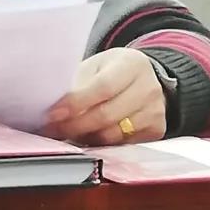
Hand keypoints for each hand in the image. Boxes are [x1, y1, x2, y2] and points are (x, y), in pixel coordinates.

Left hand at [41, 48, 166, 145]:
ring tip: (66, 132)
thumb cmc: (113, 70)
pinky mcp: (156, 130)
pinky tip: (87, 136)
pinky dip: (101, 143)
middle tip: (53, 128)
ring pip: (113, 134)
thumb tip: (54, 105)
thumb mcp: (96, 66)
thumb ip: (78, 83)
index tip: (53, 113)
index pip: (102, 87)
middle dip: (75, 125)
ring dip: (85, 136)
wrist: (145, 78)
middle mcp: (148, 88)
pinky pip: (123, 144)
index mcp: (131, 64)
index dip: (76, 102)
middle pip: (107, 115)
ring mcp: (155, 111)